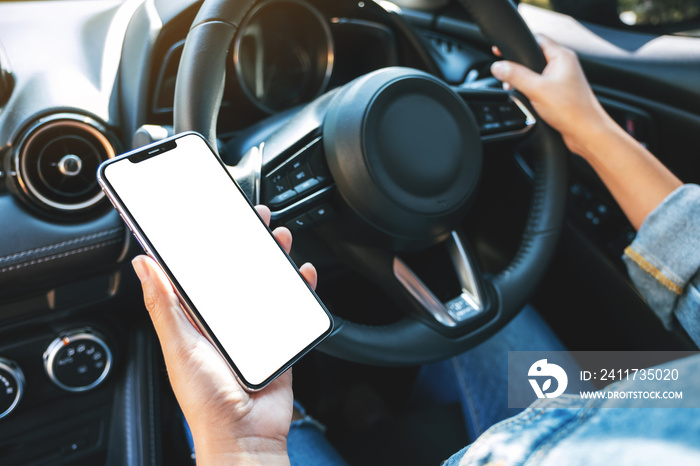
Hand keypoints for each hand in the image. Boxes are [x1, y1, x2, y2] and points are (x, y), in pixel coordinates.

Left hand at [131, 205, 316, 465]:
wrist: (246, 435)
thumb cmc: (206, 400)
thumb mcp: (180, 347)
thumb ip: (164, 306)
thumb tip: (144, 266)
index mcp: (196, 319)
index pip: (198, 273)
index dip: (205, 244)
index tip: (211, 219)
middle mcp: (223, 321)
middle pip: (235, 273)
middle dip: (245, 244)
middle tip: (252, 219)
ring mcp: (252, 329)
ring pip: (264, 285)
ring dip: (273, 260)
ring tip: (279, 239)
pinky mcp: (278, 339)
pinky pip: (290, 307)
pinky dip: (299, 288)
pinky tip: (303, 274)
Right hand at [490, 35, 614, 156]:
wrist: (585, 132)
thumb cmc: (571, 110)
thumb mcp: (537, 89)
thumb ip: (515, 76)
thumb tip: (498, 66)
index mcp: (562, 56)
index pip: (537, 38)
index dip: (519, 43)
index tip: (502, 50)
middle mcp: (564, 65)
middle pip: (534, 56)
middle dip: (518, 66)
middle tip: (506, 76)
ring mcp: (562, 79)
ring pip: (536, 72)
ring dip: (523, 80)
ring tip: (515, 89)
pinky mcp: (560, 92)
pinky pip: (540, 85)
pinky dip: (530, 90)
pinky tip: (526, 99)